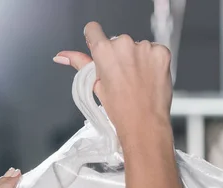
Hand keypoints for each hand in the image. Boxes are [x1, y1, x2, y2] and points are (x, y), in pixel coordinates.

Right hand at [54, 22, 172, 147]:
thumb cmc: (118, 108)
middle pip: (116, 41)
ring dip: (135, 58)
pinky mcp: (162, 52)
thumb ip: (80, 64)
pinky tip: (148, 77)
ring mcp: (145, 47)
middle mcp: (124, 44)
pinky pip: (153, 50)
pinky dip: (151, 61)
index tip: (99, 51)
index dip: (93, 40)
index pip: (93, 29)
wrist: (144, 122)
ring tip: (135, 80)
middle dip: (117, 55)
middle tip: (120, 77)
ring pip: (136, 46)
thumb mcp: (95, 85)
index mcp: (104, 51)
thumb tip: (61, 56)